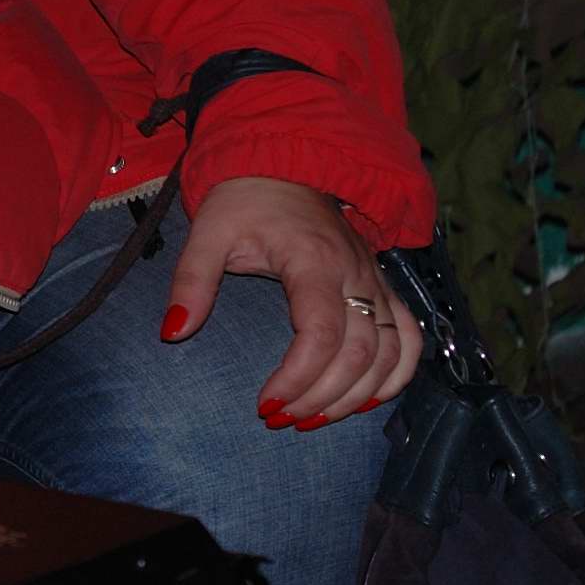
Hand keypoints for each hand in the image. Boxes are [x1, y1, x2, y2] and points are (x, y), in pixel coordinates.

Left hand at [158, 176, 421, 427]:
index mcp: (314, 261)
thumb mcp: (207, 233)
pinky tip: (367, 400)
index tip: (264, 404)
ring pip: (392, 352)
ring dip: (358, 396)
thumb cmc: (245, 201)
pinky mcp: (382, 288)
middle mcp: (355, 274)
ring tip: (313, 418)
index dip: (298, 377)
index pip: (321, 333)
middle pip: (360, 353)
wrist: (285, 166)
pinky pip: (410, 338)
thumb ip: (191, 281)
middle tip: (280, 419)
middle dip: (322, 397)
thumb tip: (174, 332)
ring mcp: (375, 282)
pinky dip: (398, 375)